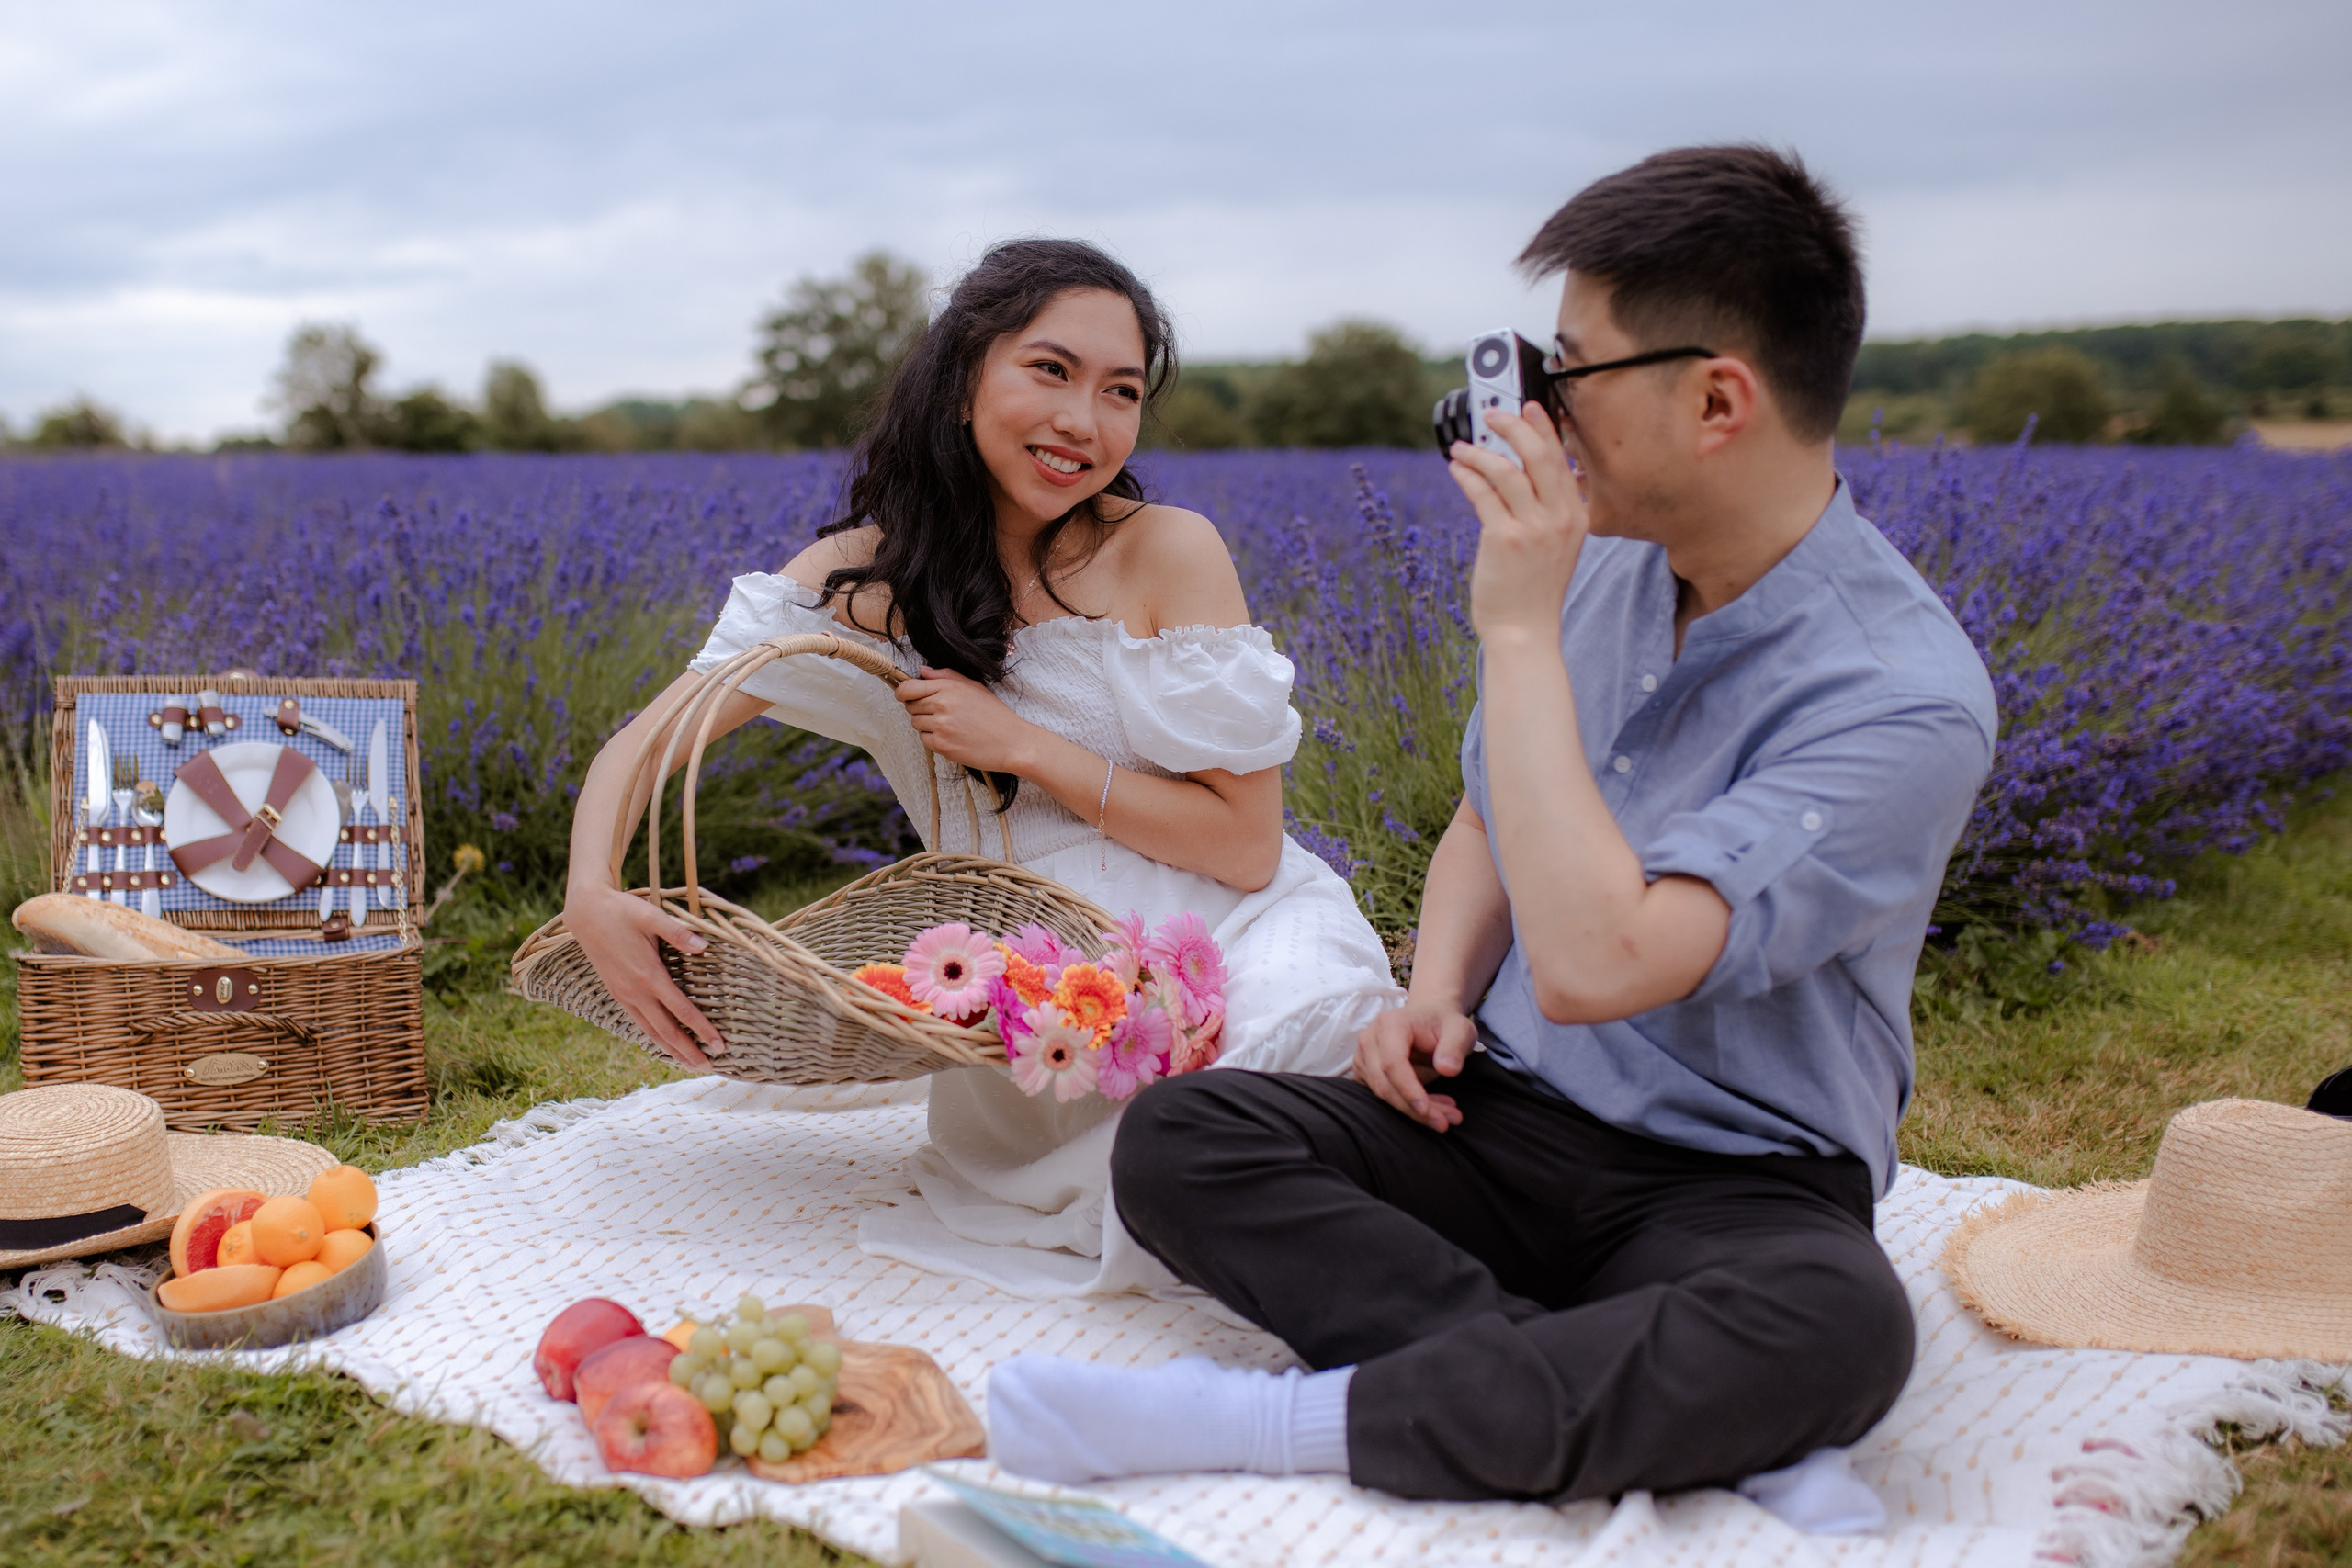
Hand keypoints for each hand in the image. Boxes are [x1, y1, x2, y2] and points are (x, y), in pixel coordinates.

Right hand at [562, 880, 722, 1070]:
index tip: (720, 1045)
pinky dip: (653, 1037)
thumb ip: (678, 933)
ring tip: (689, 1065)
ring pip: (650, 1031)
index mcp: (648, 975)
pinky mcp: (617, 993)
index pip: (682, 1011)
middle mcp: (635, 991)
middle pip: (666, 1031)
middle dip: (688, 1051)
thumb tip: (705, 946)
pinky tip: (663, 1044)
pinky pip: (638, 1022)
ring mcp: (623, 995)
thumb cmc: (621, 911)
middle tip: (709, 1068)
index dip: (702, 1030)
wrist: (585, 913)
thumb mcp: (651, 916)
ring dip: (671, 1050)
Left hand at [896, 666, 1041, 772]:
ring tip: (950, 725)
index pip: (908, 688)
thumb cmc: (995, 715)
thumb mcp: (974, 687)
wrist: (1012, 742)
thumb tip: (922, 671)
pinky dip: (934, 739)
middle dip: (920, 709)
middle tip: (941, 713)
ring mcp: (941, 726)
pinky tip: (952, 737)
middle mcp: (942, 704)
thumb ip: (946, 676)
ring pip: (916, 723)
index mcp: (948, 687)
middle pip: (911, 706)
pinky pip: (924, 739)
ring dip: (927, 725)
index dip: (902, 692)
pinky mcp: (942, 745)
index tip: (905, 696)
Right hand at [1353, 999, 1477, 1131]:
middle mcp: (1370, 1039)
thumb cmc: (1444, 1024)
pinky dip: (1407, 1107)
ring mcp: (1363, 1057)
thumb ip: (1455, 1047)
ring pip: (1382, 1094)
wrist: (1429, 1019)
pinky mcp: (1365, 1072)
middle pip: (1384, 1083)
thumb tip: (1447, 1069)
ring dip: (1413, 1111)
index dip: (1408, 1089)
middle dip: (1413, 1108)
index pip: (1392, 1062)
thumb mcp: (1460, 1029)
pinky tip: (1432, 1107)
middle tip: (1445, 1122)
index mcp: (1390, 1024)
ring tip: (1446, 1116)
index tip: (1427, 1109)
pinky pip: (1382, 1096)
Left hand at [1447, 400, 1589, 642]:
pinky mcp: (1505, 539)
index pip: (1563, 460)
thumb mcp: (1556, 545)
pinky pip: (1482, 493)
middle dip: (1513, 426)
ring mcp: (1534, 529)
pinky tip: (1456, 468)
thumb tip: (1519, 471)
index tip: (1528, 407)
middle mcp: (1560, 519)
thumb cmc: (1533, 589)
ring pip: (1507, 470)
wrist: (1525, 631)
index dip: (1544, 428)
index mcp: (1577, 516)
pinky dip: (1466, 474)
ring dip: (1479, 451)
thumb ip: (1548, 510)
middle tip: (1492, 414)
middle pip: (1539, 455)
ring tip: (1461, 447)